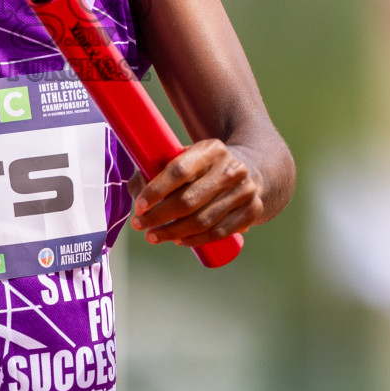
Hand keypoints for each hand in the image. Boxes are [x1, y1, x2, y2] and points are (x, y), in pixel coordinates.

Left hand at [130, 140, 262, 246]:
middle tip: (139, 225)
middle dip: (159, 216)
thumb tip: (136, 191)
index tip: (140, 205)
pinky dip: (196, 239)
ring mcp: (245, 191)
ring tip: (153, 236)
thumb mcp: (187, 157)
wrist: (251, 170)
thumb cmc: (205, 167)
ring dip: (173, 232)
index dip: (157, 190)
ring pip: (203, 220)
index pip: (179, 170)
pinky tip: (179, 241)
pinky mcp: (253, 210)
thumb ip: (157, 169)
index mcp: (211, 149)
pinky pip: (220, 232)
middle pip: (189, 200)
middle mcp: (231, 169)